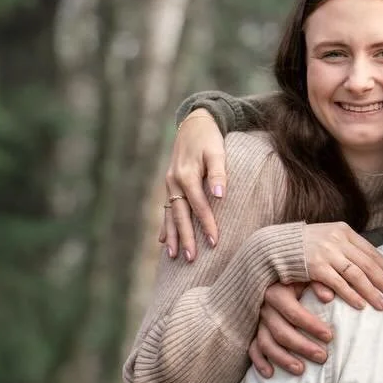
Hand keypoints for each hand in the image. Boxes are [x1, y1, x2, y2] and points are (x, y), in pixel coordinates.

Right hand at [158, 110, 226, 260]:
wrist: (195, 123)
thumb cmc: (210, 139)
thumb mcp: (217, 151)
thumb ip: (219, 172)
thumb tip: (220, 194)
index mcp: (186, 175)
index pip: (198, 205)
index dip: (206, 224)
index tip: (215, 242)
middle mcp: (174, 182)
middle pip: (180, 215)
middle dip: (185, 237)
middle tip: (191, 259)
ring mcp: (169, 184)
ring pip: (170, 214)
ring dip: (172, 235)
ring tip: (173, 256)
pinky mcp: (170, 185)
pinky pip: (166, 209)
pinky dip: (165, 225)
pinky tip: (162, 240)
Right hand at [249, 282, 332, 376]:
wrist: (274, 272)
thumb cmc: (298, 275)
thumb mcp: (308, 274)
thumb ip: (318, 282)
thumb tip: (328, 297)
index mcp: (276, 292)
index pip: (294, 313)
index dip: (312, 326)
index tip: (330, 336)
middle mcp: (264, 307)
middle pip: (281, 332)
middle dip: (302, 347)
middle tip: (323, 357)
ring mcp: (256, 320)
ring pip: (266, 343)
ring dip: (282, 359)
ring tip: (301, 370)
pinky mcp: (252, 329)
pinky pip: (252, 348)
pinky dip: (259, 362)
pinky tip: (270, 374)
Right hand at [303, 222, 382, 310]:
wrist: (273, 244)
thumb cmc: (302, 245)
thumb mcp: (327, 239)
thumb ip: (346, 249)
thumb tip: (369, 266)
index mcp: (344, 231)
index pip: (372, 251)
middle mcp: (338, 240)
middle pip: (368, 264)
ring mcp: (327, 252)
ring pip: (356, 274)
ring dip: (372, 291)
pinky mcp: (315, 266)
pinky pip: (338, 283)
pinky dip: (351, 295)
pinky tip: (361, 305)